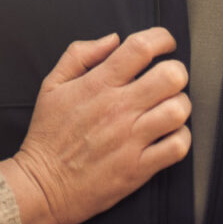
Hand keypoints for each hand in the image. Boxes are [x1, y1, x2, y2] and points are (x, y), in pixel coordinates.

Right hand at [0, 28, 191, 223]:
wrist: (42, 185)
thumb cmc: (48, 135)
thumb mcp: (51, 84)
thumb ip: (79, 54)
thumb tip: (113, 39)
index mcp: (98, 84)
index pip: (141, 47)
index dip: (161, 38)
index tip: (164, 44)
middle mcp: (118, 109)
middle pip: (170, 76)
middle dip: (176, 71)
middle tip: (169, 78)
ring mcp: (131, 139)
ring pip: (178, 110)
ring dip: (179, 104)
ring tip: (168, 107)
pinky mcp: (138, 168)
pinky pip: (177, 147)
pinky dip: (180, 137)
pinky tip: (168, 134)